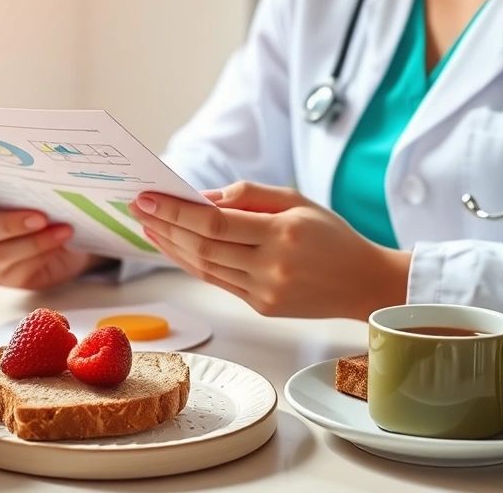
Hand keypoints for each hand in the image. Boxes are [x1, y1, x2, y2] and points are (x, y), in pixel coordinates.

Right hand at [0, 181, 111, 289]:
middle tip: (38, 215)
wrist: (66, 228)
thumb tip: (32, 159)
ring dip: (32, 241)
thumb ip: (17, 173)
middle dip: (5, 224)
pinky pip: (18, 269)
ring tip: (60, 228)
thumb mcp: (28, 182)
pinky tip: (60, 240)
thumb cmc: (40, 199)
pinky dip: (42, 253)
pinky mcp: (4, 277)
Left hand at [128, 181, 410, 319]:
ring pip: (204, 267)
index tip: (148, 197)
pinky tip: (176, 247)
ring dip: (172, 246)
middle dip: (165, 226)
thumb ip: (249, 195)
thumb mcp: (298, 200)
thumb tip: (201, 198)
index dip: (175, 210)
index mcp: (283, 234)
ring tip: (150, 226)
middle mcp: (271, 267)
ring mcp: (264, 292)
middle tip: (139, 208)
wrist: (363, 283)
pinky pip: (217, 282)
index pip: (214, 222)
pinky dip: (192, 263)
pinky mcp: (261, 307)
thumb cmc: (332, 235)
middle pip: (203, 246)